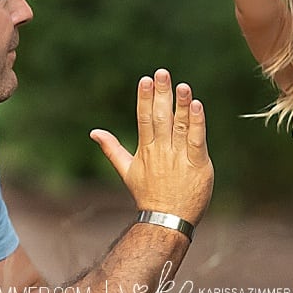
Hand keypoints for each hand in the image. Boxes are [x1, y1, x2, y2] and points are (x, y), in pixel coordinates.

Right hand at [90, 69, 213, 222]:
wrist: (167, 220)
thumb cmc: (148, 194)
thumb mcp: (127, 171)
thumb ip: (112, 149)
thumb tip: (94, 132)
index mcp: (146, 150)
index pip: (144, 119)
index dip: (145, 98)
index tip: (146, 79)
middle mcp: (162, 151)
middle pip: (160, 117)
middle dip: (161, 94)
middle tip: (162, 72)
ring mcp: (180, 157)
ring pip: (180, 126)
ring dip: (181, 104)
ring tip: (182, 85)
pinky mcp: (198, 164)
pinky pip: (197, 140)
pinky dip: (197, 123)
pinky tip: (197, 106)